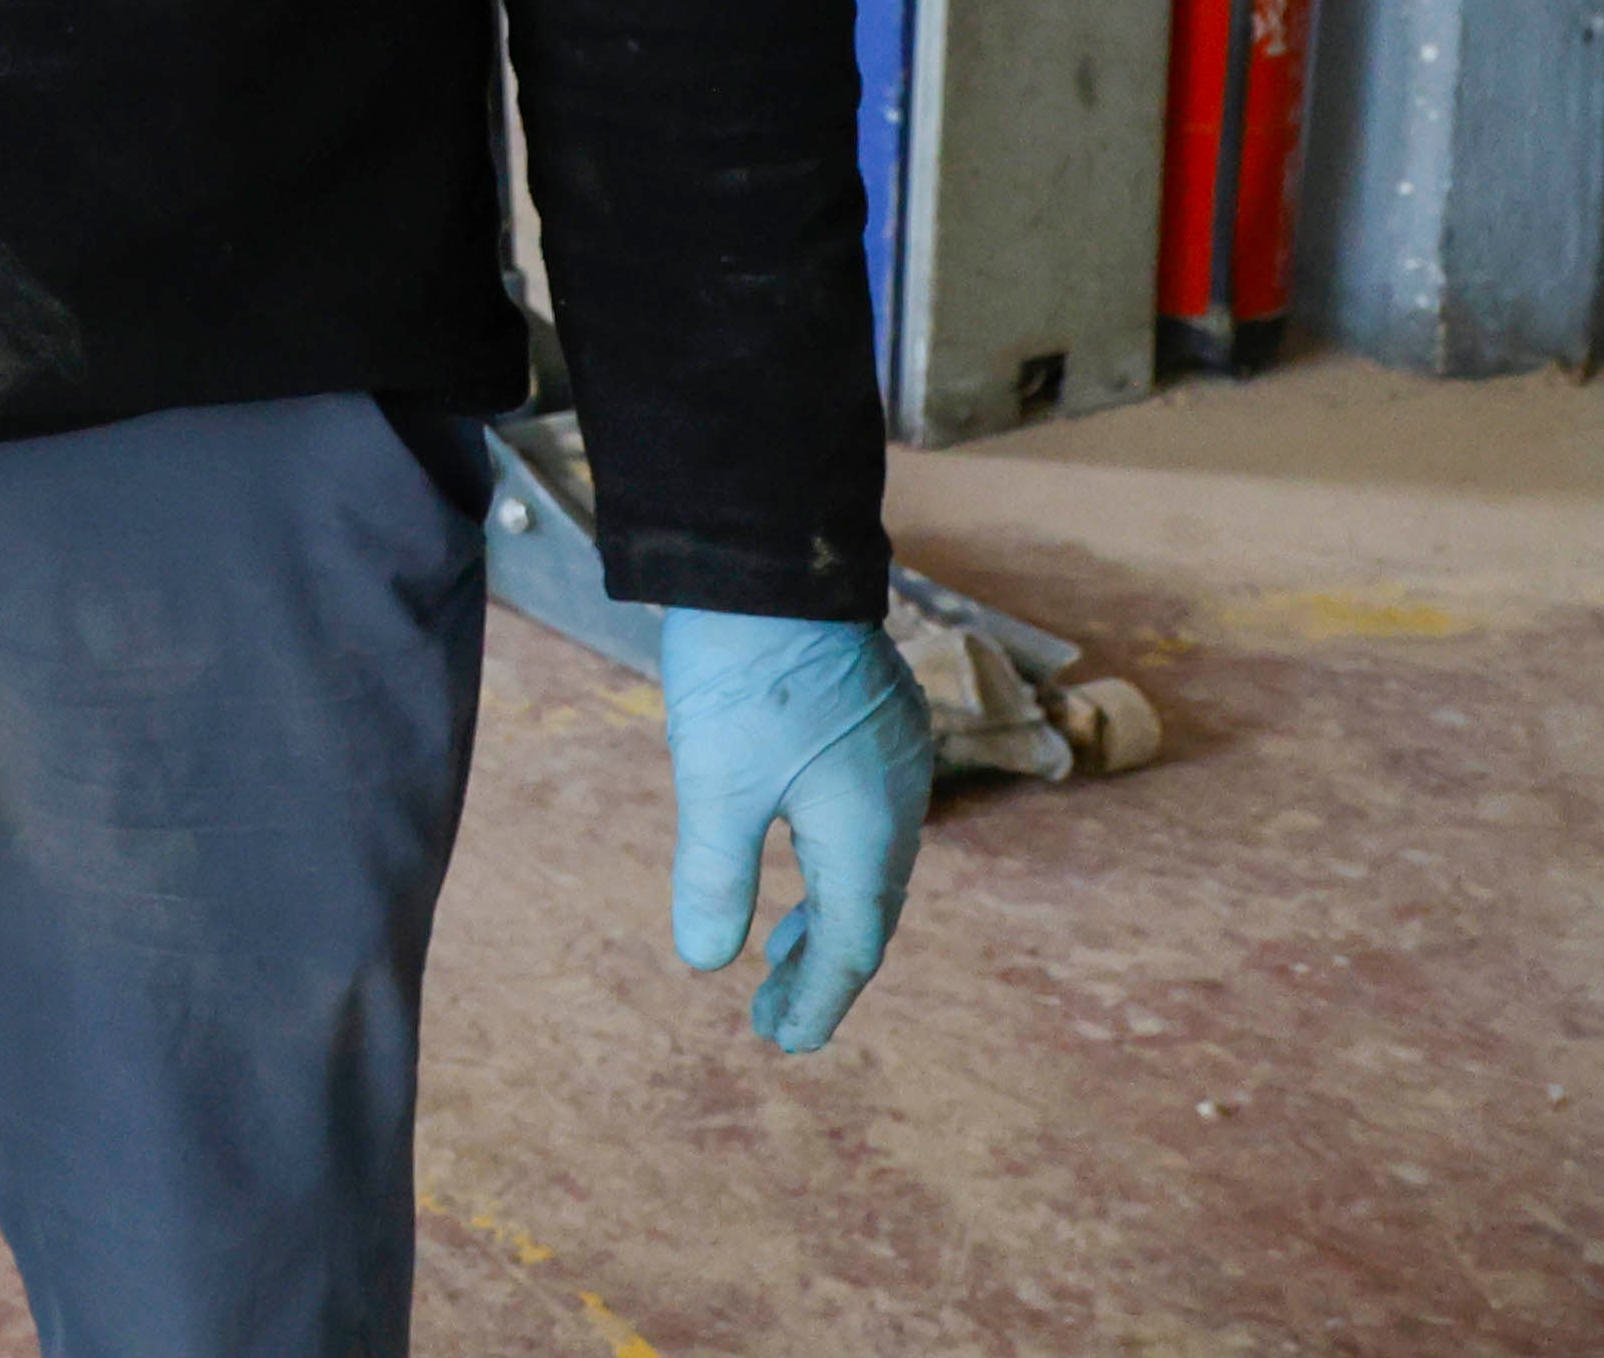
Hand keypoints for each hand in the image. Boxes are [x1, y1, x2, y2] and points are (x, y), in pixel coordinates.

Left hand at [661, 606, 931, 1053]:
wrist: (772, 559)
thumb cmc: (744, 671)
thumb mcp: (717, 781)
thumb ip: (718, 876)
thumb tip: (707, 963)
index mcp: (868, 830)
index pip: (854, 943)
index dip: (818, 998)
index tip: (785, 1043)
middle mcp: (897, 801)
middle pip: (867, 909)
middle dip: (819, 968)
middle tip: (774, 1019)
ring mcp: (891, 759)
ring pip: (865, 862)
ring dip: (823, 915)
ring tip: (776, 957)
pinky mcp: (872, 723)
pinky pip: (860, 820)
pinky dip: (828, 863)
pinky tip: (794, 855)